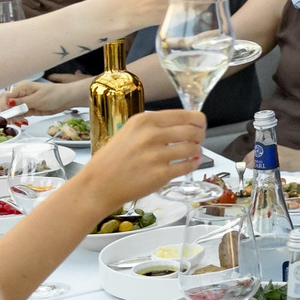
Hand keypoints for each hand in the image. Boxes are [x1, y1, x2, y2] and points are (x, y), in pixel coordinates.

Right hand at [7, 78, 86, 114]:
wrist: (66, 99)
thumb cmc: (54, 94)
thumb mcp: (37, 99)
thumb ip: (22, 102)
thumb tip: (9, 102)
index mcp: (22, 88)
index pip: (5, 96)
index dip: (4, 105)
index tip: (7, 114)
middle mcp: (21, 94)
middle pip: (7, 104)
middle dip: (9, 113)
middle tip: (14, 120)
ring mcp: (25, 102)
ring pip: (13, 110)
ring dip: (14, 117)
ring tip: (20, 121)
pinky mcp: (30, 108)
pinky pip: (20, 114)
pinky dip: (20, 118)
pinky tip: (22, 121)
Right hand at [69, 109, 206, 212]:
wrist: (99, 184)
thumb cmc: (113, 159)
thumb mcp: (130, 132)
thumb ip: (154, 126)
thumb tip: (184, 124)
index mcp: (144, 120)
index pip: (184, 115)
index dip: (198, 120)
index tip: (200, 124)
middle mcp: (151, 135)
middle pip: (192, 131)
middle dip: (200, 135)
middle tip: (198, 139)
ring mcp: (156, 155)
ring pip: (193, 148)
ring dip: (197, 151)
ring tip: (193, 153)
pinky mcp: (161, 175)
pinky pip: (187, 166)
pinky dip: (193, 164)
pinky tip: (190, 163)